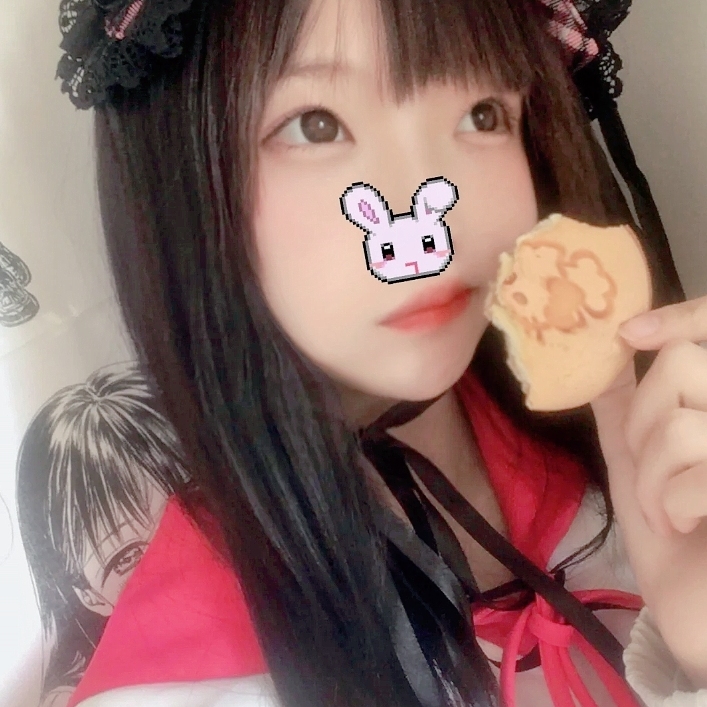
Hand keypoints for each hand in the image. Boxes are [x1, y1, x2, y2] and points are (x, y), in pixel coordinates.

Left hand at [590, 297, 706, 687]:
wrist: (696, 609)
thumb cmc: (672, 534)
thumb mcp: (637, 462)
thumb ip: (624, 407)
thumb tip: (602, 353)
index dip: (683, 316)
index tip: (629, 334)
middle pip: (684, 365)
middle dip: (643, 421)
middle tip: (648, 466)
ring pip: (680, 424)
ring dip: (652, 477)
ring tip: (666, 511)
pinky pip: (695, 476)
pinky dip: (670, 508)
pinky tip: (685, 529)